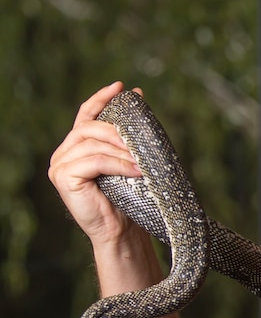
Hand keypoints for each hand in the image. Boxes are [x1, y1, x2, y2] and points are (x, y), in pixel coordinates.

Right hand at [48, 81, 144, 246]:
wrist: (119, 230)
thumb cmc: (125, 197)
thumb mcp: (126, 160)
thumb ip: (127, 134)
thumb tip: (138, 95)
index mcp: (76, 146)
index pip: (86, 114)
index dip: (102, 99)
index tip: (121, 87)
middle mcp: (64, 152)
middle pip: (90, 128)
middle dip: (118, 131)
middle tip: (140, 140)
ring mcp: (60, 165)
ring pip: (94, 144)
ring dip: (123, 151)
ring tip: (142, 161)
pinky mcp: (63, 177)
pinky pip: (95, 162)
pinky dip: (118, 164)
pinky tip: (136, 170)